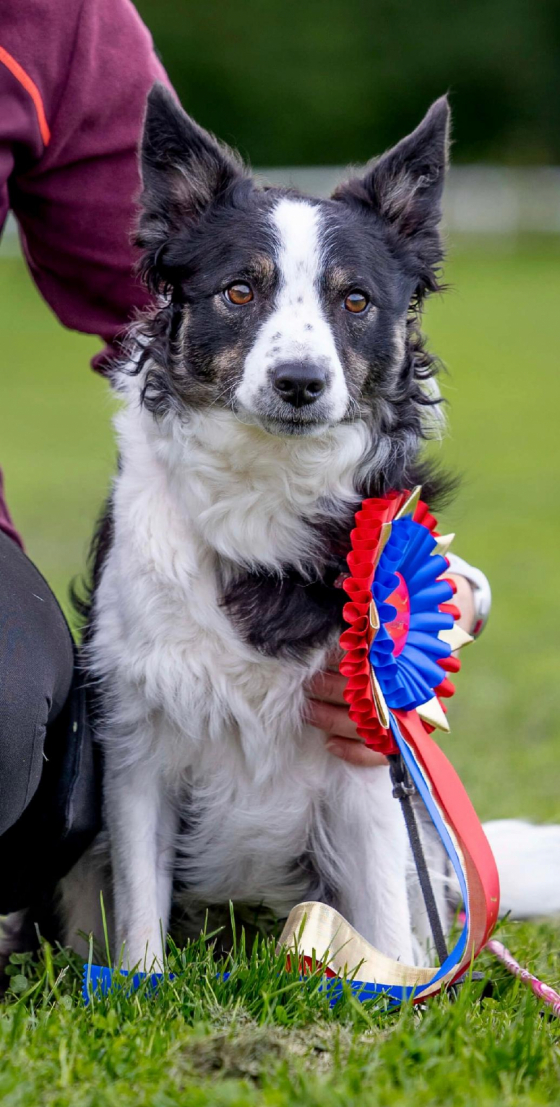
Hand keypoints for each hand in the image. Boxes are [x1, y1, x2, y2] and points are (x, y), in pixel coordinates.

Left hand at [306, 572, 475, 767]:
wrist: (442, 631)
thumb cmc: (406, 616)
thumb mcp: (390, 604)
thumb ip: (366, 596)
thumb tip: (337, 579)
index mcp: (403, 654)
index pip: (368, 663)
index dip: (339, 666)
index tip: (316, 662)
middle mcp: (407, 685)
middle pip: (362, 695)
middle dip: (327, 691)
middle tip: (302, 684)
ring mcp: (409, 712)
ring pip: (365, 725)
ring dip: (331, 720)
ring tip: (307, 710)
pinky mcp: (408, 733)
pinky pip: (380, 753)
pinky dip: (353, 752)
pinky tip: (329, 744)